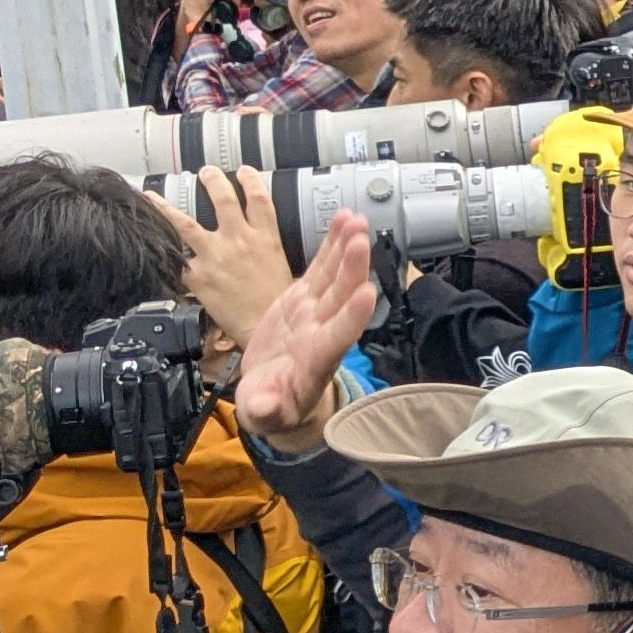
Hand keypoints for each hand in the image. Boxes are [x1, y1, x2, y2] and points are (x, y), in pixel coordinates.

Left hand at [169, 168, 300, 349]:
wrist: (264, 328)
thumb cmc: (279, 304)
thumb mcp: (286, 268)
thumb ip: (272, 250)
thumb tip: (266, 242)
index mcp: (266, 239)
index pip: (259, 199)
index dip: (250, 181)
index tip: (243, 171)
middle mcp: (239, 241)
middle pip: (223, 200)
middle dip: (213, 181)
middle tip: (205, 172)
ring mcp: (215, 257)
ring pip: (185, 224)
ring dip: (166, 207)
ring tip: (152, 195)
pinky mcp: (198, 277)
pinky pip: (173, 258)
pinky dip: (160, 250)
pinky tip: (145, 242)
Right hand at [229, 209, 377, 449]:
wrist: (274, 395)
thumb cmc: (273, 408)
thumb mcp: (265, 413)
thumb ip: (267, 409)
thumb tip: (264, 407)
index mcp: (315, 360)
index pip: (338, 336)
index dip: (353, 316)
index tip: (367, 294)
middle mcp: (322, 331)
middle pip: (341, 298)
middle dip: (352, 269)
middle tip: (360, 240)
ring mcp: (316, 313)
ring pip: (335, 277)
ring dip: (346, 248)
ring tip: (355, 220)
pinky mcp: (304, 299)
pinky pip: (321, 269)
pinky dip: (332, 246)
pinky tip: (343, 222)